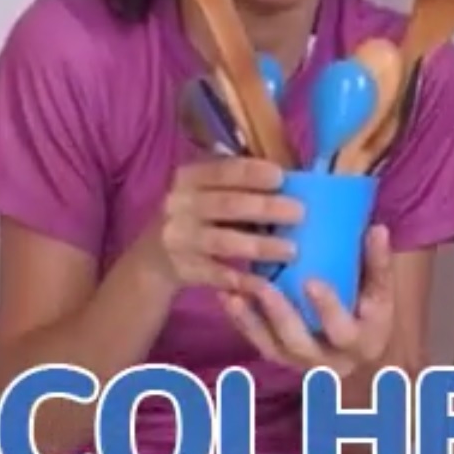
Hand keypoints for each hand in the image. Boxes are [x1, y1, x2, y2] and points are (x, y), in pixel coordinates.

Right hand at [147, 155, 297, 291]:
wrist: (153, 257)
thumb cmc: (198, 215)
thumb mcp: (206, 192)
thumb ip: (238, 184)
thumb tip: (288, 179)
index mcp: (189, 178)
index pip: (220, 170)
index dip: (250, 173)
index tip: (281, 176)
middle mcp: (180, 205)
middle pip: (226, 205)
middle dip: (265, 208)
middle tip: (300, 213)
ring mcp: (179, 239)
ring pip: (222, 241)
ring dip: (259, 246)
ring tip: (291, 249)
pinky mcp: (183, 269)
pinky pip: (217, 274)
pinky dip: (242, 279)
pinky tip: (266, 282)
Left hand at [219, 223, 396, 377]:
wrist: (357, 353)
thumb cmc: (371, 314)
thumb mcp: (381, 293)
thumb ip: (378, 264)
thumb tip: (377, 229)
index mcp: (358, 343)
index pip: (341, 330)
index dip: (326, 309)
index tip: (311, 281)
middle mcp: (327, 360)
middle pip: (299, 343)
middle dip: (279, 315)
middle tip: (263, 286)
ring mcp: (298, 362)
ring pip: (271, 347)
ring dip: (250, 320)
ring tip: (234, 293)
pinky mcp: (279, 357)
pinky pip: (256, 342)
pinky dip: (241, 321)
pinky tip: (227, 297)